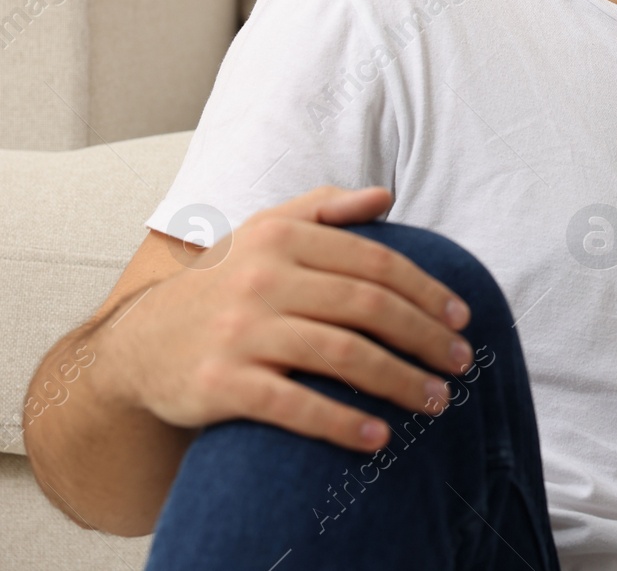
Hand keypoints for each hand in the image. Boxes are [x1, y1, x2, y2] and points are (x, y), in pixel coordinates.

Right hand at [98, 186, 474, 452]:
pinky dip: (342, 423)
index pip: (376, 264)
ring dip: (401, 382)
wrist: (137, 344)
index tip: (462, 319)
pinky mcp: (220, 384)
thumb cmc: (223, 282)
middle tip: (462, 365)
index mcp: (282, 238)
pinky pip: (295, 406)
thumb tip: (386, 197)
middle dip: (426, 339)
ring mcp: (240, 332)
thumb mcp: (264, 230)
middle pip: (369, 309)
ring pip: (343, 355)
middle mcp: (263, 279)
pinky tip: (378, 437)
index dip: (428, 292)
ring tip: (437, 401)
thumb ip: (325, 208)